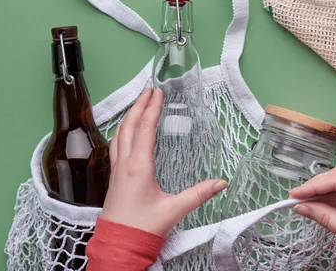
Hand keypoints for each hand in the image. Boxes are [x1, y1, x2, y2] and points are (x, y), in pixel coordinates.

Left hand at [100, 88, 227, 236]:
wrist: (119, 244)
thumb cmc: (143, 227)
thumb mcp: (174, 210)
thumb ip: (198, 194)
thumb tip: (222, 183)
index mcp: (138, 166)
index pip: (145, 129)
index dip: (152, 109)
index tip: (158, 92)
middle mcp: (124, 163)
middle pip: (129, 126)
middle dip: (139, 106)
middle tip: (149, 90)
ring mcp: (116, 170)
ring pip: (119, 134)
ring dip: (129, 116)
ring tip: (138, 104)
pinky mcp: (114, 177)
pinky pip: (116, 146)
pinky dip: (122, 131)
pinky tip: (126, 133)